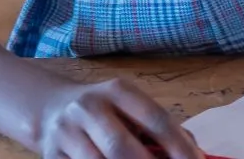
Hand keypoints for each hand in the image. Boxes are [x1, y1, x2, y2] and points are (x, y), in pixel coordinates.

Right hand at [37, 78, 203, 158]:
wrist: (51, 108)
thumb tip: (193, 151)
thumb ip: (157, 127)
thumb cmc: (104, 112)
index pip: (155, 119)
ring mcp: (66, 132)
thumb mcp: (130, 107)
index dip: (178, 146)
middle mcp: (89, 107)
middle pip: (120, 146)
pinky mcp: (52, 155)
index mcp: (118, 91)